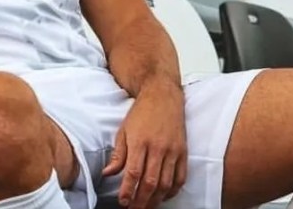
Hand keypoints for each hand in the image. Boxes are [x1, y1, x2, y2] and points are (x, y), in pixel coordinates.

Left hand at [102, 78, 186, 207]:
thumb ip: (118, 155)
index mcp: (139, 142)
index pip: (133, 173)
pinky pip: (181, 177)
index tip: (123, 201)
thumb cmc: (141, 112)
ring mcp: (173, 150)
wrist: (162, 95)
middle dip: (141, 200)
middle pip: (150, 182)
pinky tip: (164, 195)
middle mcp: (158, 148)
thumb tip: (108, 173)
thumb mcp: (123, 130)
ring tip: (147, 206)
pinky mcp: (183, 151)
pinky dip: (173, 190)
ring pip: (166, 183)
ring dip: (156, 199)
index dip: (127, 191)